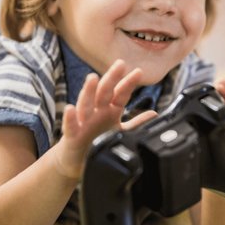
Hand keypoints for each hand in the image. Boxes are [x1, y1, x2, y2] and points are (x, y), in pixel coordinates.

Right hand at [54, 60, 145, 178]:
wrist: (76, 159)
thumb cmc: (96, 140)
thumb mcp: (120, 131)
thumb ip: (136, 122)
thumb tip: (154, 114)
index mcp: (109, 111)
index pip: (120, 94)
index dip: (129, 83)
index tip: (139, 72)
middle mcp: (97, 112)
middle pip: (104, 93)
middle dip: (112, 78)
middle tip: (120, 64)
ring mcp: (84, 122)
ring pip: (86, 104)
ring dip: (89, 91)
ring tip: (93, 78)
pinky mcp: (72, 135)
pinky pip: (71, 125)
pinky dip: (70, 117)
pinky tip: (71, 108)